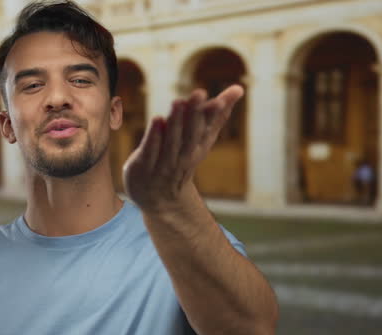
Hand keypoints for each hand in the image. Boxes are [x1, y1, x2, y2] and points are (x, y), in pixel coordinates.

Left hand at [123, 85, 243, 214]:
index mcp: (199, 146)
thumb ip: (217, 114)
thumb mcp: (201, 138)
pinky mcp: (143, 166)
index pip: (207, 128)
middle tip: (200, 93)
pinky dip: (154, 137)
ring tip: (179, 101)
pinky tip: (157, 119)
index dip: (214, 114)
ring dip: (175, 122)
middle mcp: (183, 156)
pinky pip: (150, 151)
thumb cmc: (182, 160)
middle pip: (191, 133)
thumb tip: (239, 88)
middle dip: (195, 114)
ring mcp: (163, 163)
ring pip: (171, 141)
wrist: (160, 199)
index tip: (220, 99)